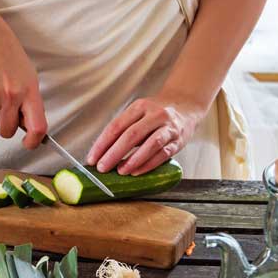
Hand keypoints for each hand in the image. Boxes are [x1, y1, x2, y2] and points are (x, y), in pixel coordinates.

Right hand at [0, 28, 46, 148]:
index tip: (29, 143)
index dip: (33, 141)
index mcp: (30, 92)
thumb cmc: (12, 59)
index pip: (37, 127)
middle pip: (8, 131)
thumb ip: (30, 103)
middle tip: (8, 111)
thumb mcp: (30, 79)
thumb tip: (29, 128)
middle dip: (8, 126)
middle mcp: (12, 96)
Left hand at [86, 96, 204, 175]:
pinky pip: (163, 154)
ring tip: (120, 172)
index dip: (102, 143)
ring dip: (133, 160)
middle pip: (131, 135)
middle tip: (102, 168)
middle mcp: (155, 114)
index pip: (116, 126)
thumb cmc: (154, 114)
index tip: (92, 158)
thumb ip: (123, 129)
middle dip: (114, 153)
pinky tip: (137, 172)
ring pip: (150, 144)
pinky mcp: (178, 140)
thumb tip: (101, 153)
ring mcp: (168, 127)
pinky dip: (148, 164)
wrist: (186, 106)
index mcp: (139, 106)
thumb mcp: (138, 113)